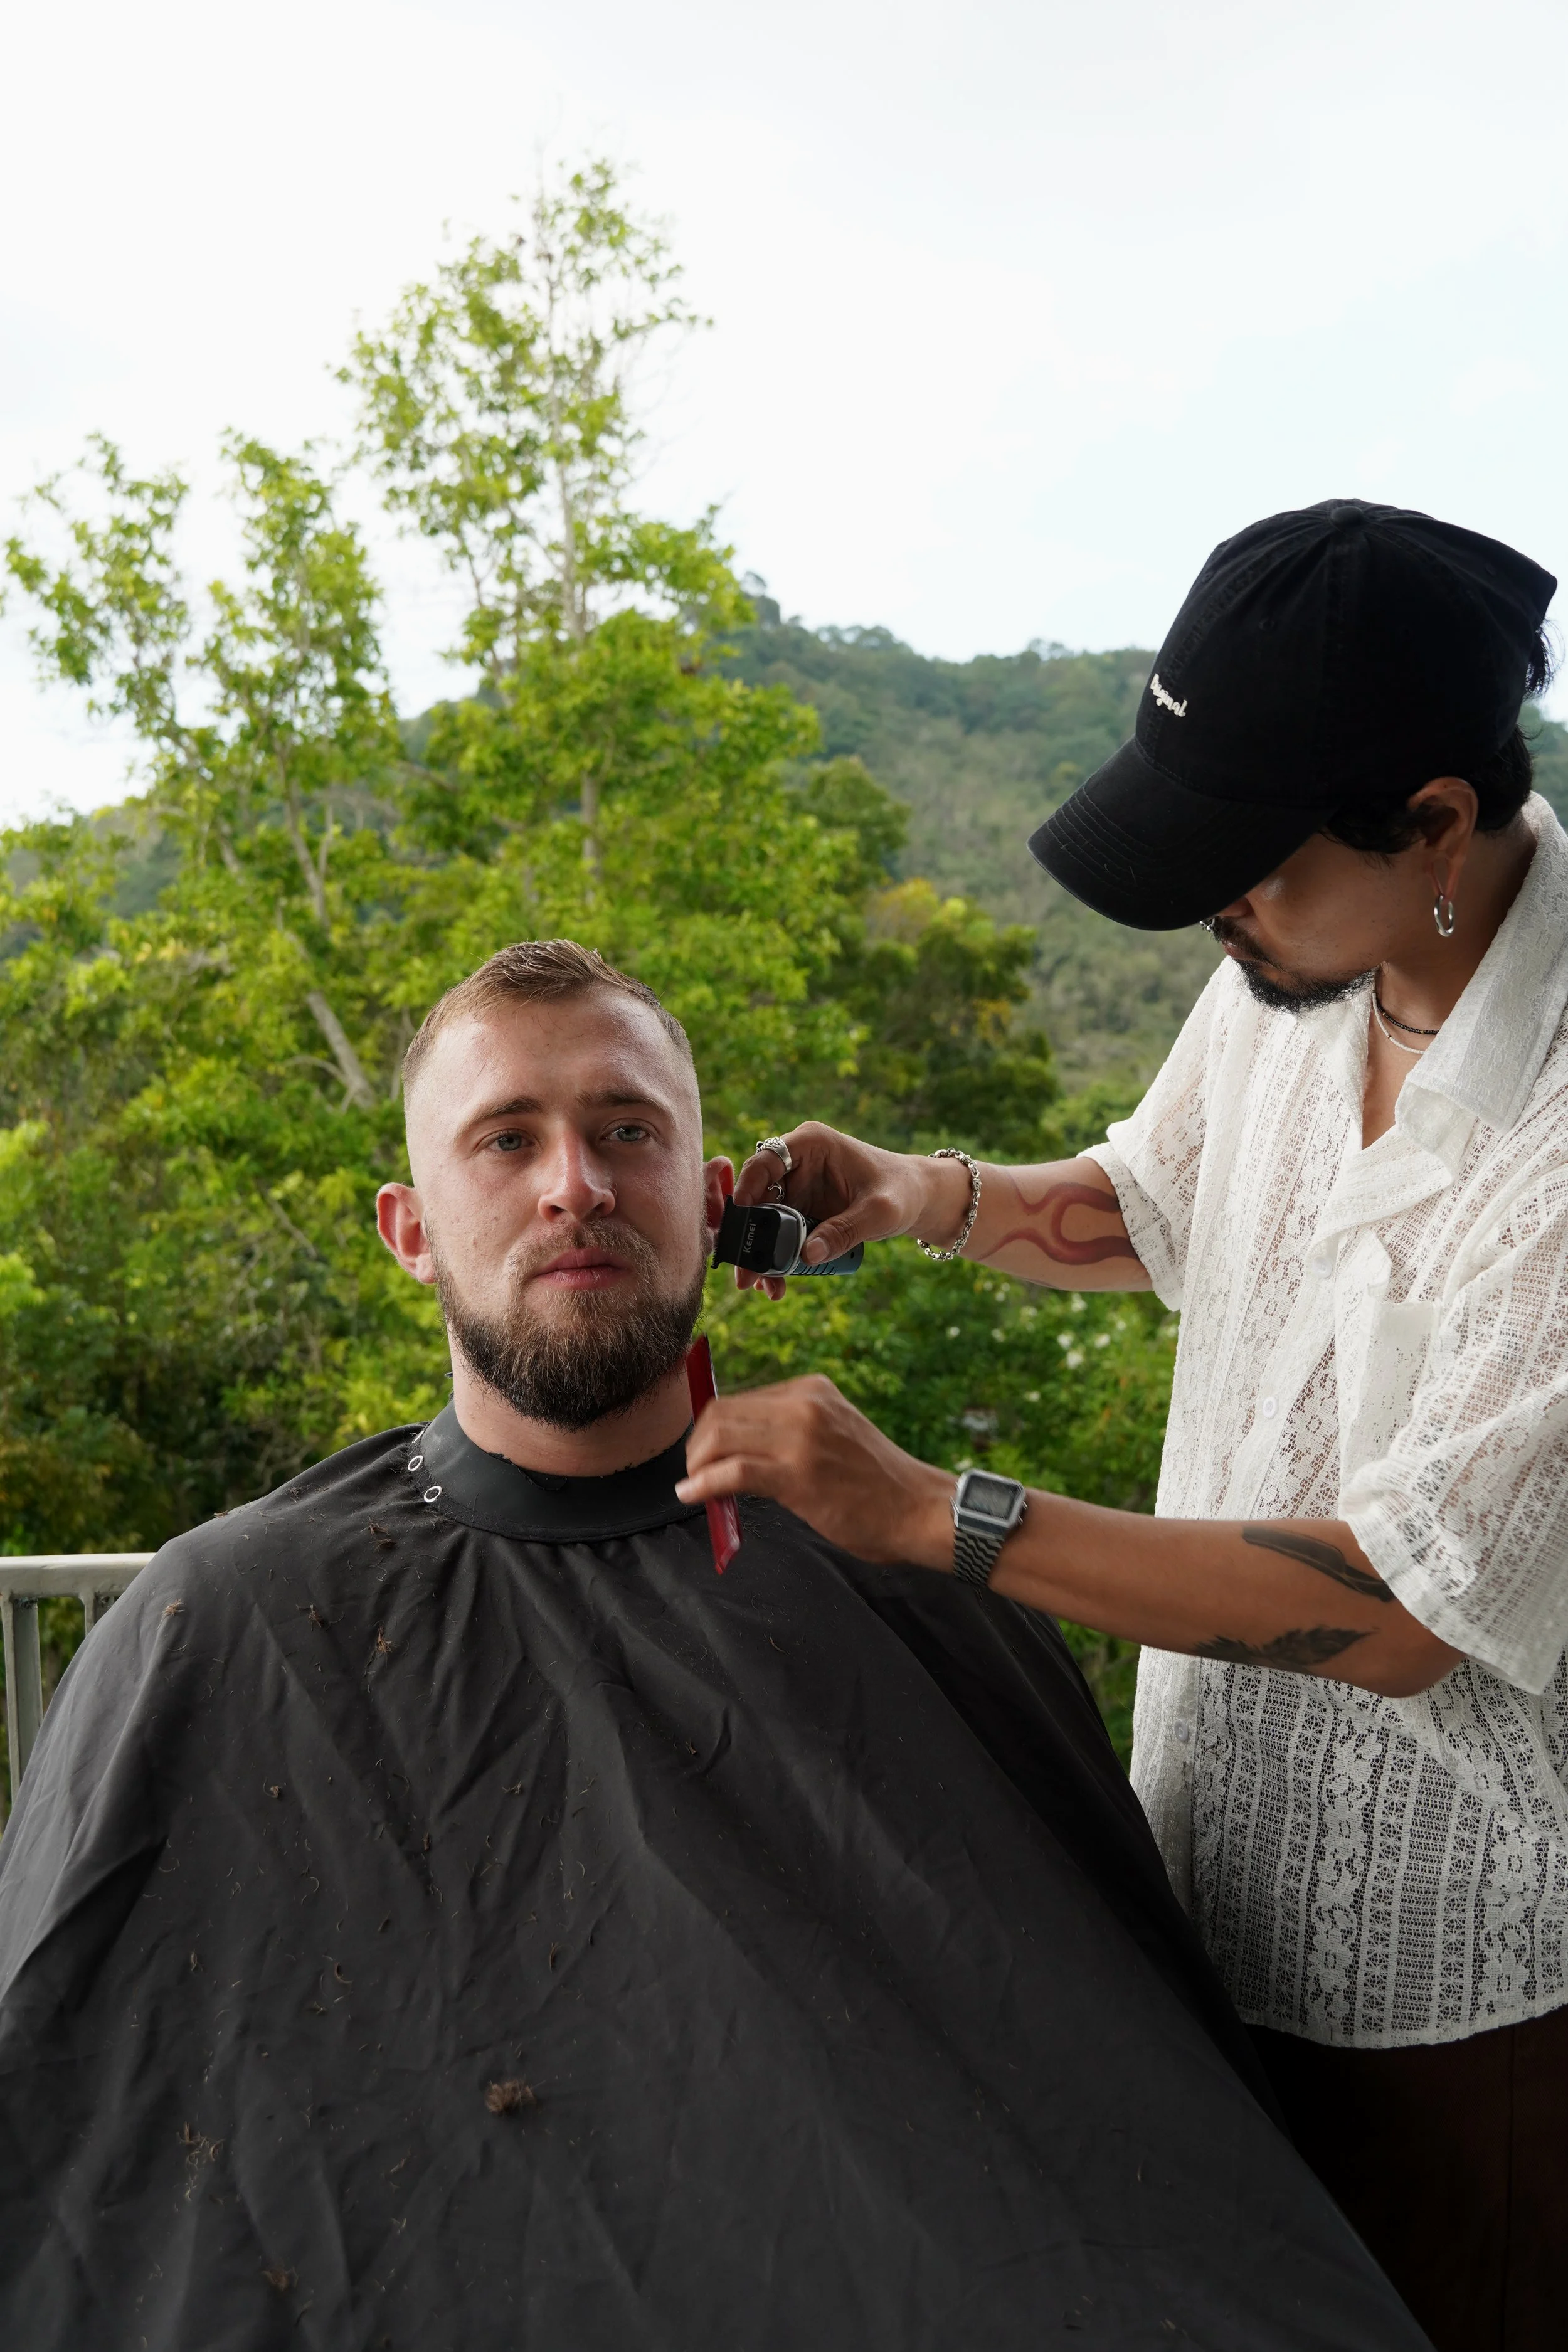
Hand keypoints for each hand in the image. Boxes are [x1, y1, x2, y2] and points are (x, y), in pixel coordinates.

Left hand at [676, 1374, 954, 1566]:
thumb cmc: (877, 1482)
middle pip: (722, 1413)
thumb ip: (792, 1430)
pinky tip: (694, 1495)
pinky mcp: (797, 1474)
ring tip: (695, 1485)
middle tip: (695, 1472)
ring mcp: (801, 1437)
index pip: (741, 1399)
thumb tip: (738, 1447)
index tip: (706, 1453)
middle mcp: (805, 1404)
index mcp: (812, 1389)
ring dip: (697, 1464)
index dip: (712, 1428)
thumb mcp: (834, 1433)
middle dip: (698, 1445)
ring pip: (720, 1436)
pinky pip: (732, 1471)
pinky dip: (703, 1483)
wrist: (919, 1509)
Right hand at [733, 1122, 969, 1277]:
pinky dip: (774, 1259)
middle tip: (746, 1275)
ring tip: (764, 1288)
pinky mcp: (799, 1210)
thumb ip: (845, 1231)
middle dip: (750, 1237)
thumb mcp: (879, 1213)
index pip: (766, 1159)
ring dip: (760, 1255)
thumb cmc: (902, 1192)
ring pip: (763, 1222)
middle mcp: (796, 1163)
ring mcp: (796, 1188)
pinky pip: (777, 1235)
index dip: (746, 1188)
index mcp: (812, 1144)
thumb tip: (806, 1255)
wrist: (917, 1200)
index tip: (739, 1222)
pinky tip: (776, 1283)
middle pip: (758, 1197)